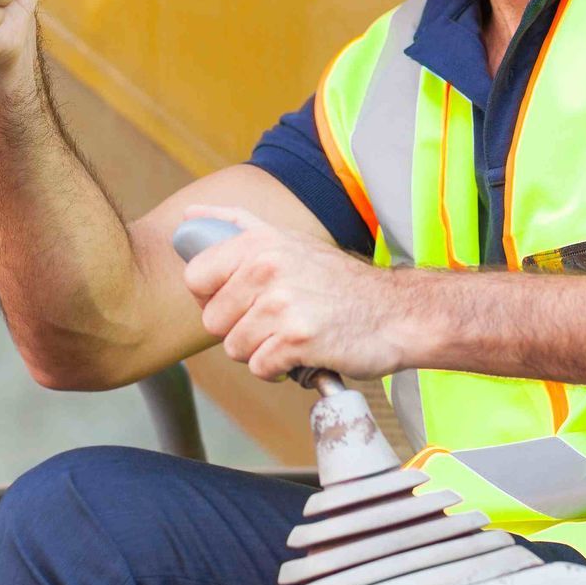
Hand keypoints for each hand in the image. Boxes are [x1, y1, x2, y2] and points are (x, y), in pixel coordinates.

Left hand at [180, 205, 413, 381]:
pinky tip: (302, 352)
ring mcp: (281, 303)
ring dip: (260, 350)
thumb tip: (190, 215)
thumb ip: (236, 226)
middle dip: (240, 328)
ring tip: (291, 333)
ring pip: (234, 347)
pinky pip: (260, 367)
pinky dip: (280, 369)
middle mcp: (266, 267)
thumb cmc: (338, 283)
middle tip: (276, 319)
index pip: (195, 277)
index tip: (239, 299)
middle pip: (212, 320)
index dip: (213, 296)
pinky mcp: (296, 339)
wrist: (395, 312)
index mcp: (258, 242)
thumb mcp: (288, 239)